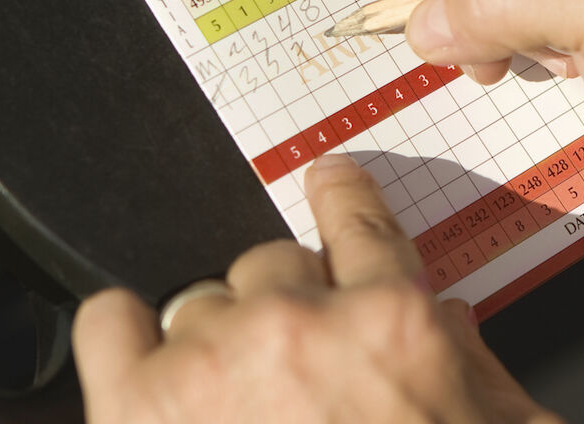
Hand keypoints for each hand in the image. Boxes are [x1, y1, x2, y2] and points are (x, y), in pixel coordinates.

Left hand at [73, 154, 561, 423]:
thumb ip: (474, 368)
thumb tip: (451, 326)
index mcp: (392, 323)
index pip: (357, 220)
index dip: (339, 195)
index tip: (328, 182)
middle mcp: (302, 325)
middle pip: (271, 263)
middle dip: (283, 307)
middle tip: (295, 370)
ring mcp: (219, 363)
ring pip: (200, 300)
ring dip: (216, 342)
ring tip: (234, 406)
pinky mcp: (143, 410)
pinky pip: (109, 324)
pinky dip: (120, 335)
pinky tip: (141, 360)